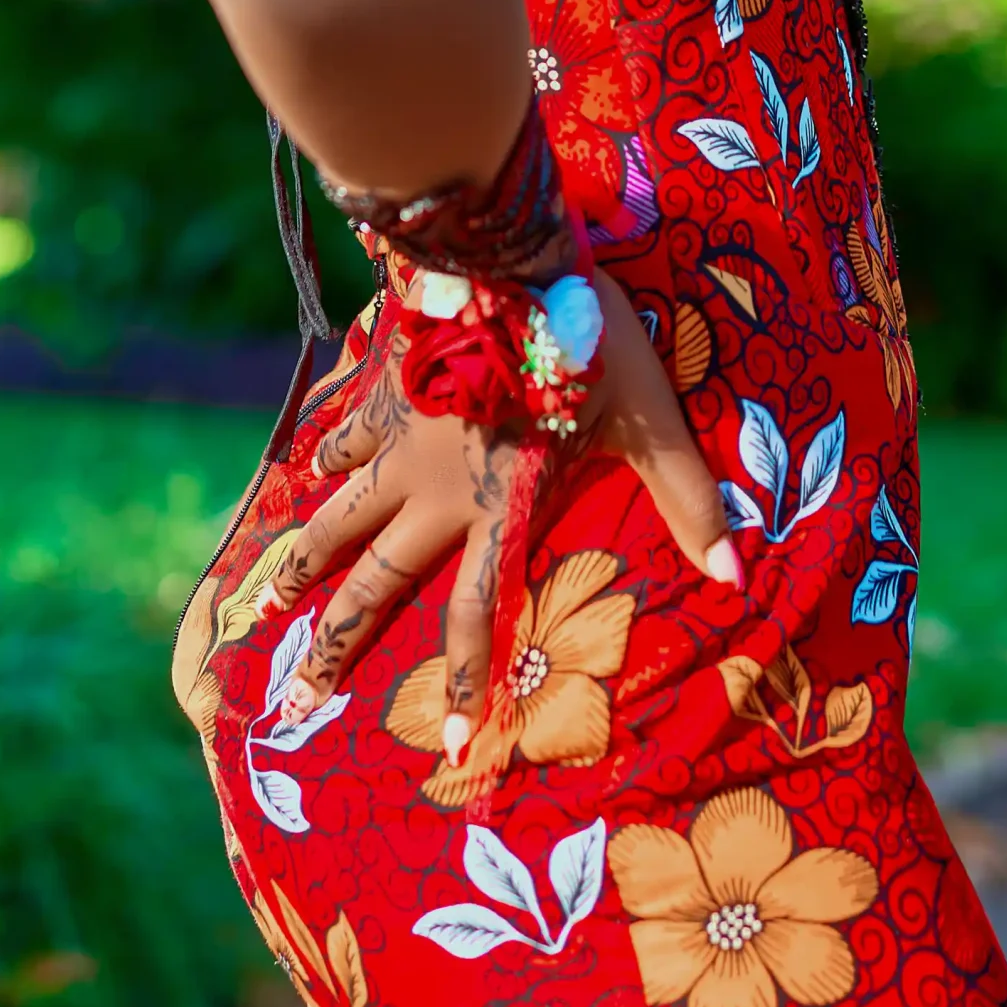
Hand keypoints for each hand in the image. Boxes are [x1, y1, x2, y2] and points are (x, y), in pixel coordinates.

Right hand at [264, 264, 740, 765]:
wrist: (511, 257)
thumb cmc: (589, 341)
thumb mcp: (649, 421)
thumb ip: (688, 500)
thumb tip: (741, 577)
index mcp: (500, 508)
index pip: (478, 616)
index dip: (468, 684)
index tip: (451, 749)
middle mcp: (437, 490)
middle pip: (378, 582)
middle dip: (335, 643)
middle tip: (293, 698)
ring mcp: (401, 441)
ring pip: (338, 515)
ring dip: (302, 561)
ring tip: (265, 602)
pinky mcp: (383, 388)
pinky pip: (343, 431)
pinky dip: (320, 453)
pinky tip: (301, 466)